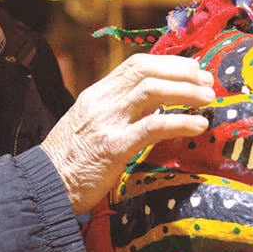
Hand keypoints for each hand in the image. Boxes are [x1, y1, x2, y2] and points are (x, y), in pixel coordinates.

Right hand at [41, 54, 213, 214]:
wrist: (43, 187)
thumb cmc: (68, 162)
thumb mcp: (89, 126)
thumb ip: (115, 113)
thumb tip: (151, 106)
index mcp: (96, 95)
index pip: (135, 65)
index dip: (168, 64)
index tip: (193, 71)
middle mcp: (101, 102)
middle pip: (146, 71)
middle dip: (182, 72)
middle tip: (208, 82)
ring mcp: (106, 123)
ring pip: (151, 91)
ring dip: (186, 92)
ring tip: (209, 99)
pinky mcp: (113, 148)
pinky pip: (152, 127)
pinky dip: (180, 122)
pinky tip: (199, 125)